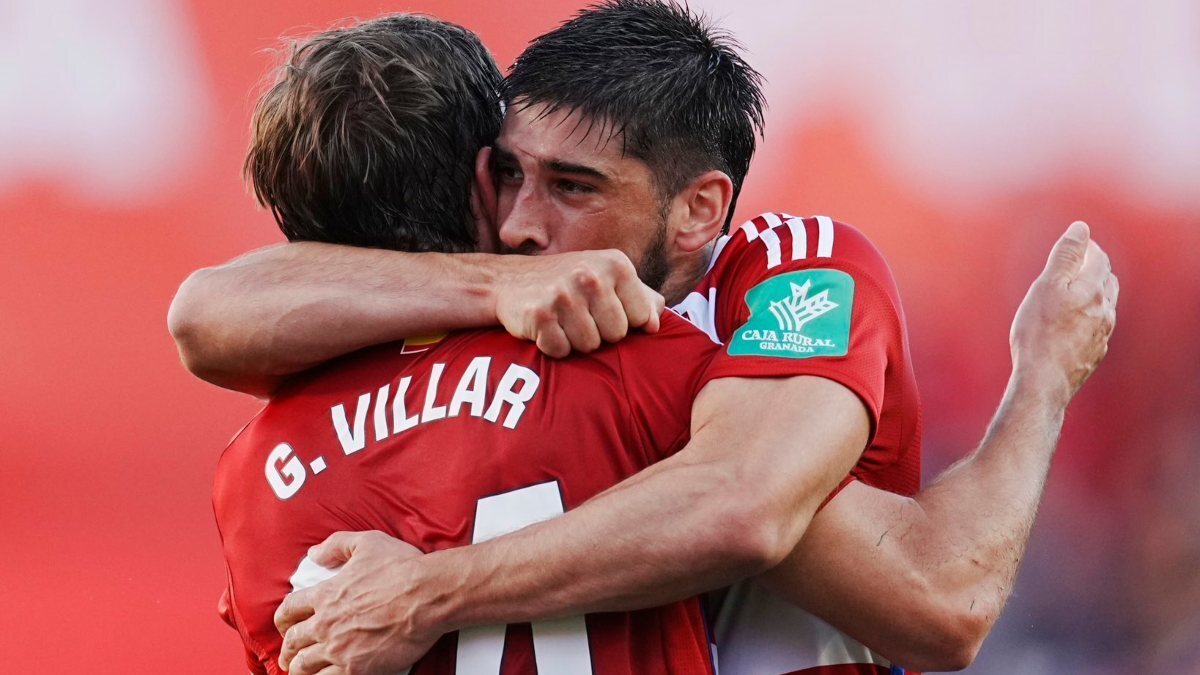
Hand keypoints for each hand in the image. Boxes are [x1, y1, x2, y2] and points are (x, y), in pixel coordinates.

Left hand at [274, 531, 439, 674]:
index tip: (286, 625)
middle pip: (292, 641)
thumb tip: (315, 553)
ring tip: (300, 672)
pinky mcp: (356, 668)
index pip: (289, 610)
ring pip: (303, 666)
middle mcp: (325, 623)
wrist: (427, 595)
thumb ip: (336, 545)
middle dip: (287, 650)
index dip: (283, 620)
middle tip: (289, 655)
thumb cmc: (402, 568)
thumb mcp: (367, 543)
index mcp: (326, 594)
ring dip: (298, 669)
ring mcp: (338, 648)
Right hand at [495, 250, 665, 357]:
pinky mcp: (540, 314)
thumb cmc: (568, 283)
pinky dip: (553, 346)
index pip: (640, 318)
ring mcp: (564, 294)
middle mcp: (591, 275)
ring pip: (590, 346)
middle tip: (578, 315)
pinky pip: (561, 351)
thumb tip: (655, 324)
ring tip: (562, 320)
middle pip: (616, 335)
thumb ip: (641, 297)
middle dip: (599, 333)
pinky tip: (546, 327)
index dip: (622, 322)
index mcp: (616, 264)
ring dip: (575, 341)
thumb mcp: (608, 278)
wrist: (509, 280)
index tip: (602, 309)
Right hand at [1010, 221, 1118, 403]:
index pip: (1098, 257)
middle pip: (1106, 279)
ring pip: (1105, 304)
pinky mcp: (1095, 353)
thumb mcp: (1045, 286)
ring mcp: (1102, 333)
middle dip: (1093, 267)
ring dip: (1094, 292)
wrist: (1044, 380)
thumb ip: (1065, 255)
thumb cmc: (1038, 333)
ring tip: (1075, 291)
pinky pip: (1098, 327)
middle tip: (1073, 263)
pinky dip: (1090, 317)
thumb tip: (1081, 229)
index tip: (1071, 244)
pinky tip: (1075, 323)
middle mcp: (1105, 310)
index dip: (1086, 246)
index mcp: (1093, 289)